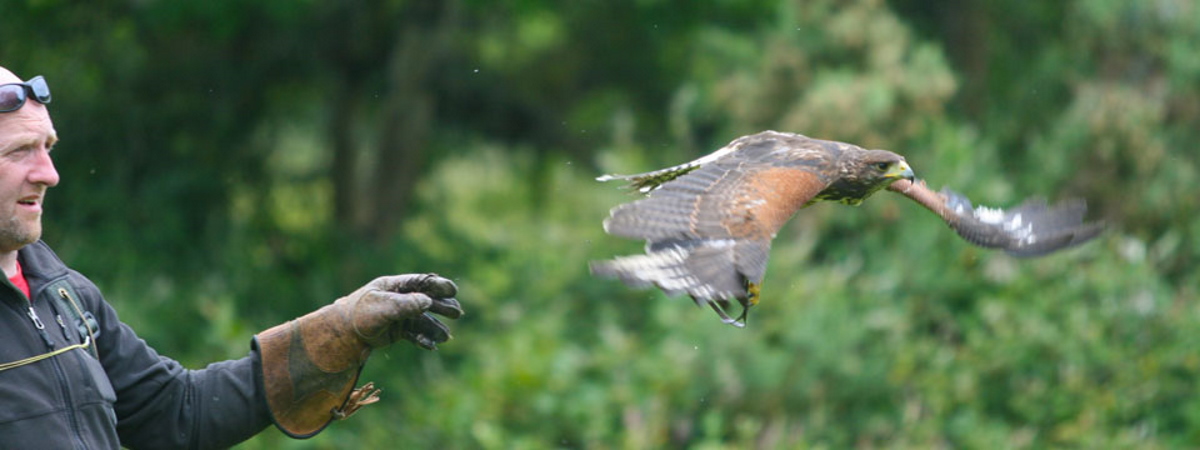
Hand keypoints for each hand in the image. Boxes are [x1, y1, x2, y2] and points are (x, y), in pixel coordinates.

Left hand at [346, 274, 462, 349]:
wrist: (341, 336)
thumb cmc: (358, 316)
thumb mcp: (382, 308)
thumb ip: (405, 305)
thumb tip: (428, 301)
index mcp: (393, 286)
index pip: (420, 283)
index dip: (438, 285)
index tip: (453, 290)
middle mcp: (398, 299)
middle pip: (426, 300)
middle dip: (442, 306)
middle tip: (457, 313)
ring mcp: (398, 315)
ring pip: (422, 320)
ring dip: (435, 327)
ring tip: (447, 337)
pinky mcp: (397, 331)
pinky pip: (415, 333)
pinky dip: (424, 339)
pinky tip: (431, 346)